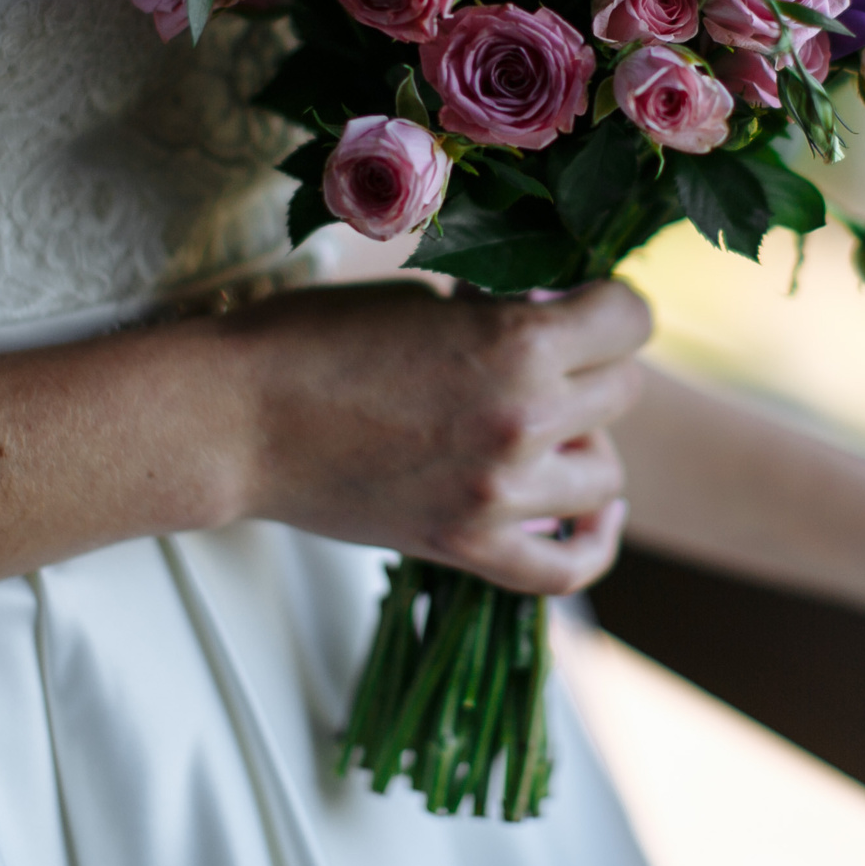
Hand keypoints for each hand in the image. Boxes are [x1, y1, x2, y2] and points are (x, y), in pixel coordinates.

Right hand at [210, 279, 648, 594]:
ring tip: (543, 423)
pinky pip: (567, 567)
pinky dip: (594, 541)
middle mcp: (523, 419)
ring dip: (584, 442)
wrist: (234, 419)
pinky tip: (596, 511)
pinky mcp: (467, 546)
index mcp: (516, 342)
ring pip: (606, 473)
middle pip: (621, 391)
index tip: (585, 304)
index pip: (629, 318)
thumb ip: (498, 315)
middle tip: (543, 357)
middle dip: (591, 366)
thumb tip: (551, 324)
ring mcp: (499, 493)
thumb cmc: (313, 341)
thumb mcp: (422, 298)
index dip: (610, 304)